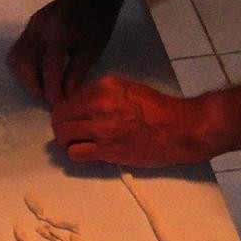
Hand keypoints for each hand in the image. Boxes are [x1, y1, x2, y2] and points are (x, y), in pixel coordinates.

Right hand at [7, 0, 122, 104]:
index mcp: (59, 31)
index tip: (58, 106)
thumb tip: (65, 97)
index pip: (49, 68)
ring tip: (42, 88)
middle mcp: (40, 27)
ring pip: (15, 58)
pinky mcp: (29, 25)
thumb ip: (76, 73)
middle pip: (24, 63)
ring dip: (25, 78)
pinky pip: (18, 51)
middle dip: (34, 86)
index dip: (52, 90)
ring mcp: (31, 24)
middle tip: (48, 98)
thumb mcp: (93, 49)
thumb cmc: (98, 20)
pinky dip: (24, 68)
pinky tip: (39, 74)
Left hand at [49, 75, 218, 166]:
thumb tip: (83, 105)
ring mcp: (100, 129)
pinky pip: (76, 153)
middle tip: (69, 132)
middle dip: (61, 126)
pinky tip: (84, 153)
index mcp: (103, 87)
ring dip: (65, 141)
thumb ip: (102, 94)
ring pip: (64, 136)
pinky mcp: (106, 150)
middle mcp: (98, 105)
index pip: (69, 98)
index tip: (72, 116)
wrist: (179, 129)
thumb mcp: (127, 88)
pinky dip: (75, 153)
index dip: (67, 109)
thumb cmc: (158, 109)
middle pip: (61, 117)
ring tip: (74, 143)